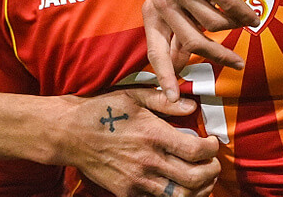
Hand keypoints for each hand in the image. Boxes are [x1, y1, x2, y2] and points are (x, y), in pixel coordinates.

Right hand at [58, 88, 219, 196]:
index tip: (213, 142)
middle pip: (194, 178)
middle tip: (213, 163)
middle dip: (212, 172)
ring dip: (198, 190)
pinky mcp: (126, 192)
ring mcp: (137, 181)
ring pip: (180, 196)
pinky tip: (177, 186)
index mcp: (152, 134)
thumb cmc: (101, 110)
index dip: (212, 149)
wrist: (68, 133)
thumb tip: (192, 106)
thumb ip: (164, 101)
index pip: (196, 151)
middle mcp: (148, 161)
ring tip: (202, 179)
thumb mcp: (133, 95)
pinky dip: (174, 196)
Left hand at [142, 0, 254, 100]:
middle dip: (219, 57)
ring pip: (217, 26)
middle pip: (195, 44)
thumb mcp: (180, 4)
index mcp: (153, 11)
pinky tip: (250, 12)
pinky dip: (245, 13)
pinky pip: (231, 10)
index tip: (173, 99)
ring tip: (239, 14)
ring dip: (234, 23)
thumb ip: (179, 33)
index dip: (166, 77)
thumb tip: (177, 68)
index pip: (157, 52)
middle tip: (238, 65)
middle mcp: (163, 1)